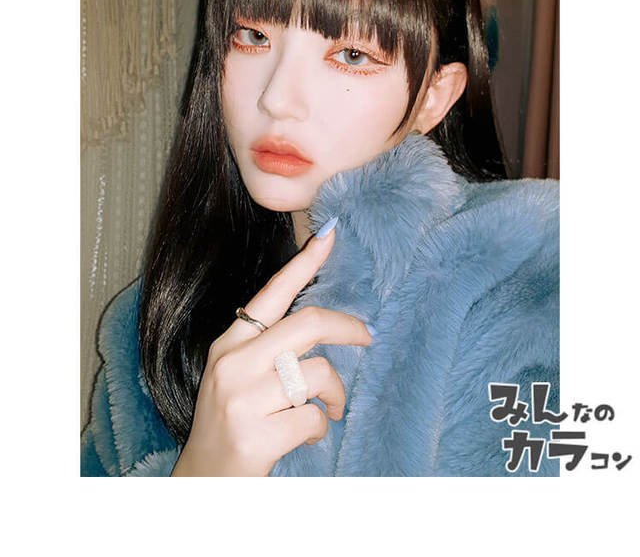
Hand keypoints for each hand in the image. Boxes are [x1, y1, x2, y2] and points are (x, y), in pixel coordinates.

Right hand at [171, 223, 372, 475]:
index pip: (272, 293)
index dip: (304, 262)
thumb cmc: (230, 422)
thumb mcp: (239, 374)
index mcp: (230, 344)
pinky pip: (314, 418)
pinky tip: (303, 435)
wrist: (203, 481)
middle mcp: (234, 363)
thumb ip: (270, 346)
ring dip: (334, 396)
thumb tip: (323, 323)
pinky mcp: (256, 435)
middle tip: (368, 336)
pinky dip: (320, 428)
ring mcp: (243, 399)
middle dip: (348, 327)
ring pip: (318, 373)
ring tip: (327, 410)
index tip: (331, 234)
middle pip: (309, 324)